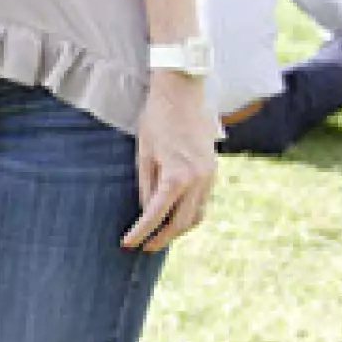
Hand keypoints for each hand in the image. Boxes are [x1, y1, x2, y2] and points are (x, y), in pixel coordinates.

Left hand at [124, 73, 216, 251]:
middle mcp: (198, 180)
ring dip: (179, 230)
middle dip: (162, 238)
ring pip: (197, 216)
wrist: (182, 93)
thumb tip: (147, 212)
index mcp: (177, 176)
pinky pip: (204, 202)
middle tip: (145, 247)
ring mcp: (209, 176)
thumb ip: (147, 186)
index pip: (156, 215)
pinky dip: (190, 214)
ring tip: (160, 236)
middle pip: (181, 223)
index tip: (128, 244)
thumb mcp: (144, 154)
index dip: (141, 232)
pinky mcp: (213, 171)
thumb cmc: (157, 120)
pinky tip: (175, 216)